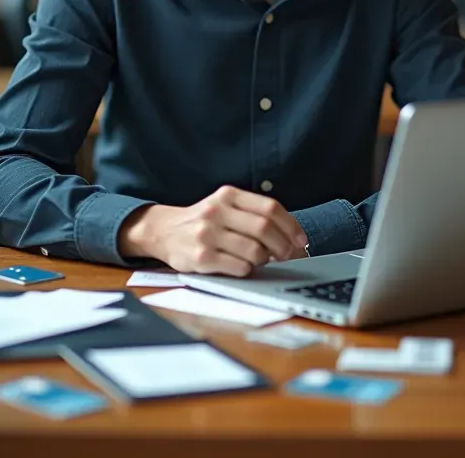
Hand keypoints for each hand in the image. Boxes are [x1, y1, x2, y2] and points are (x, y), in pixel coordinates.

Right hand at [118, 185, 309, 276]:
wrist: (163, 231)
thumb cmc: (203, 221)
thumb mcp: (225, 206)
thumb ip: (252, 215)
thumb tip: (290, 238)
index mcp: (228, 195)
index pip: (270, 208)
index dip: (291, 226)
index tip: (301, 240)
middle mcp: (217, 211)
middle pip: (265, 229)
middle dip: (284, 246)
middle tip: (290, 256)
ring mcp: (208, 234)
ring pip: (254, 250)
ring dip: (265, 260)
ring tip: (262, 261)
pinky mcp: (201, 258)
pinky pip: (239, 267)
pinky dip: (248, 270)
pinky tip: (244, 267)